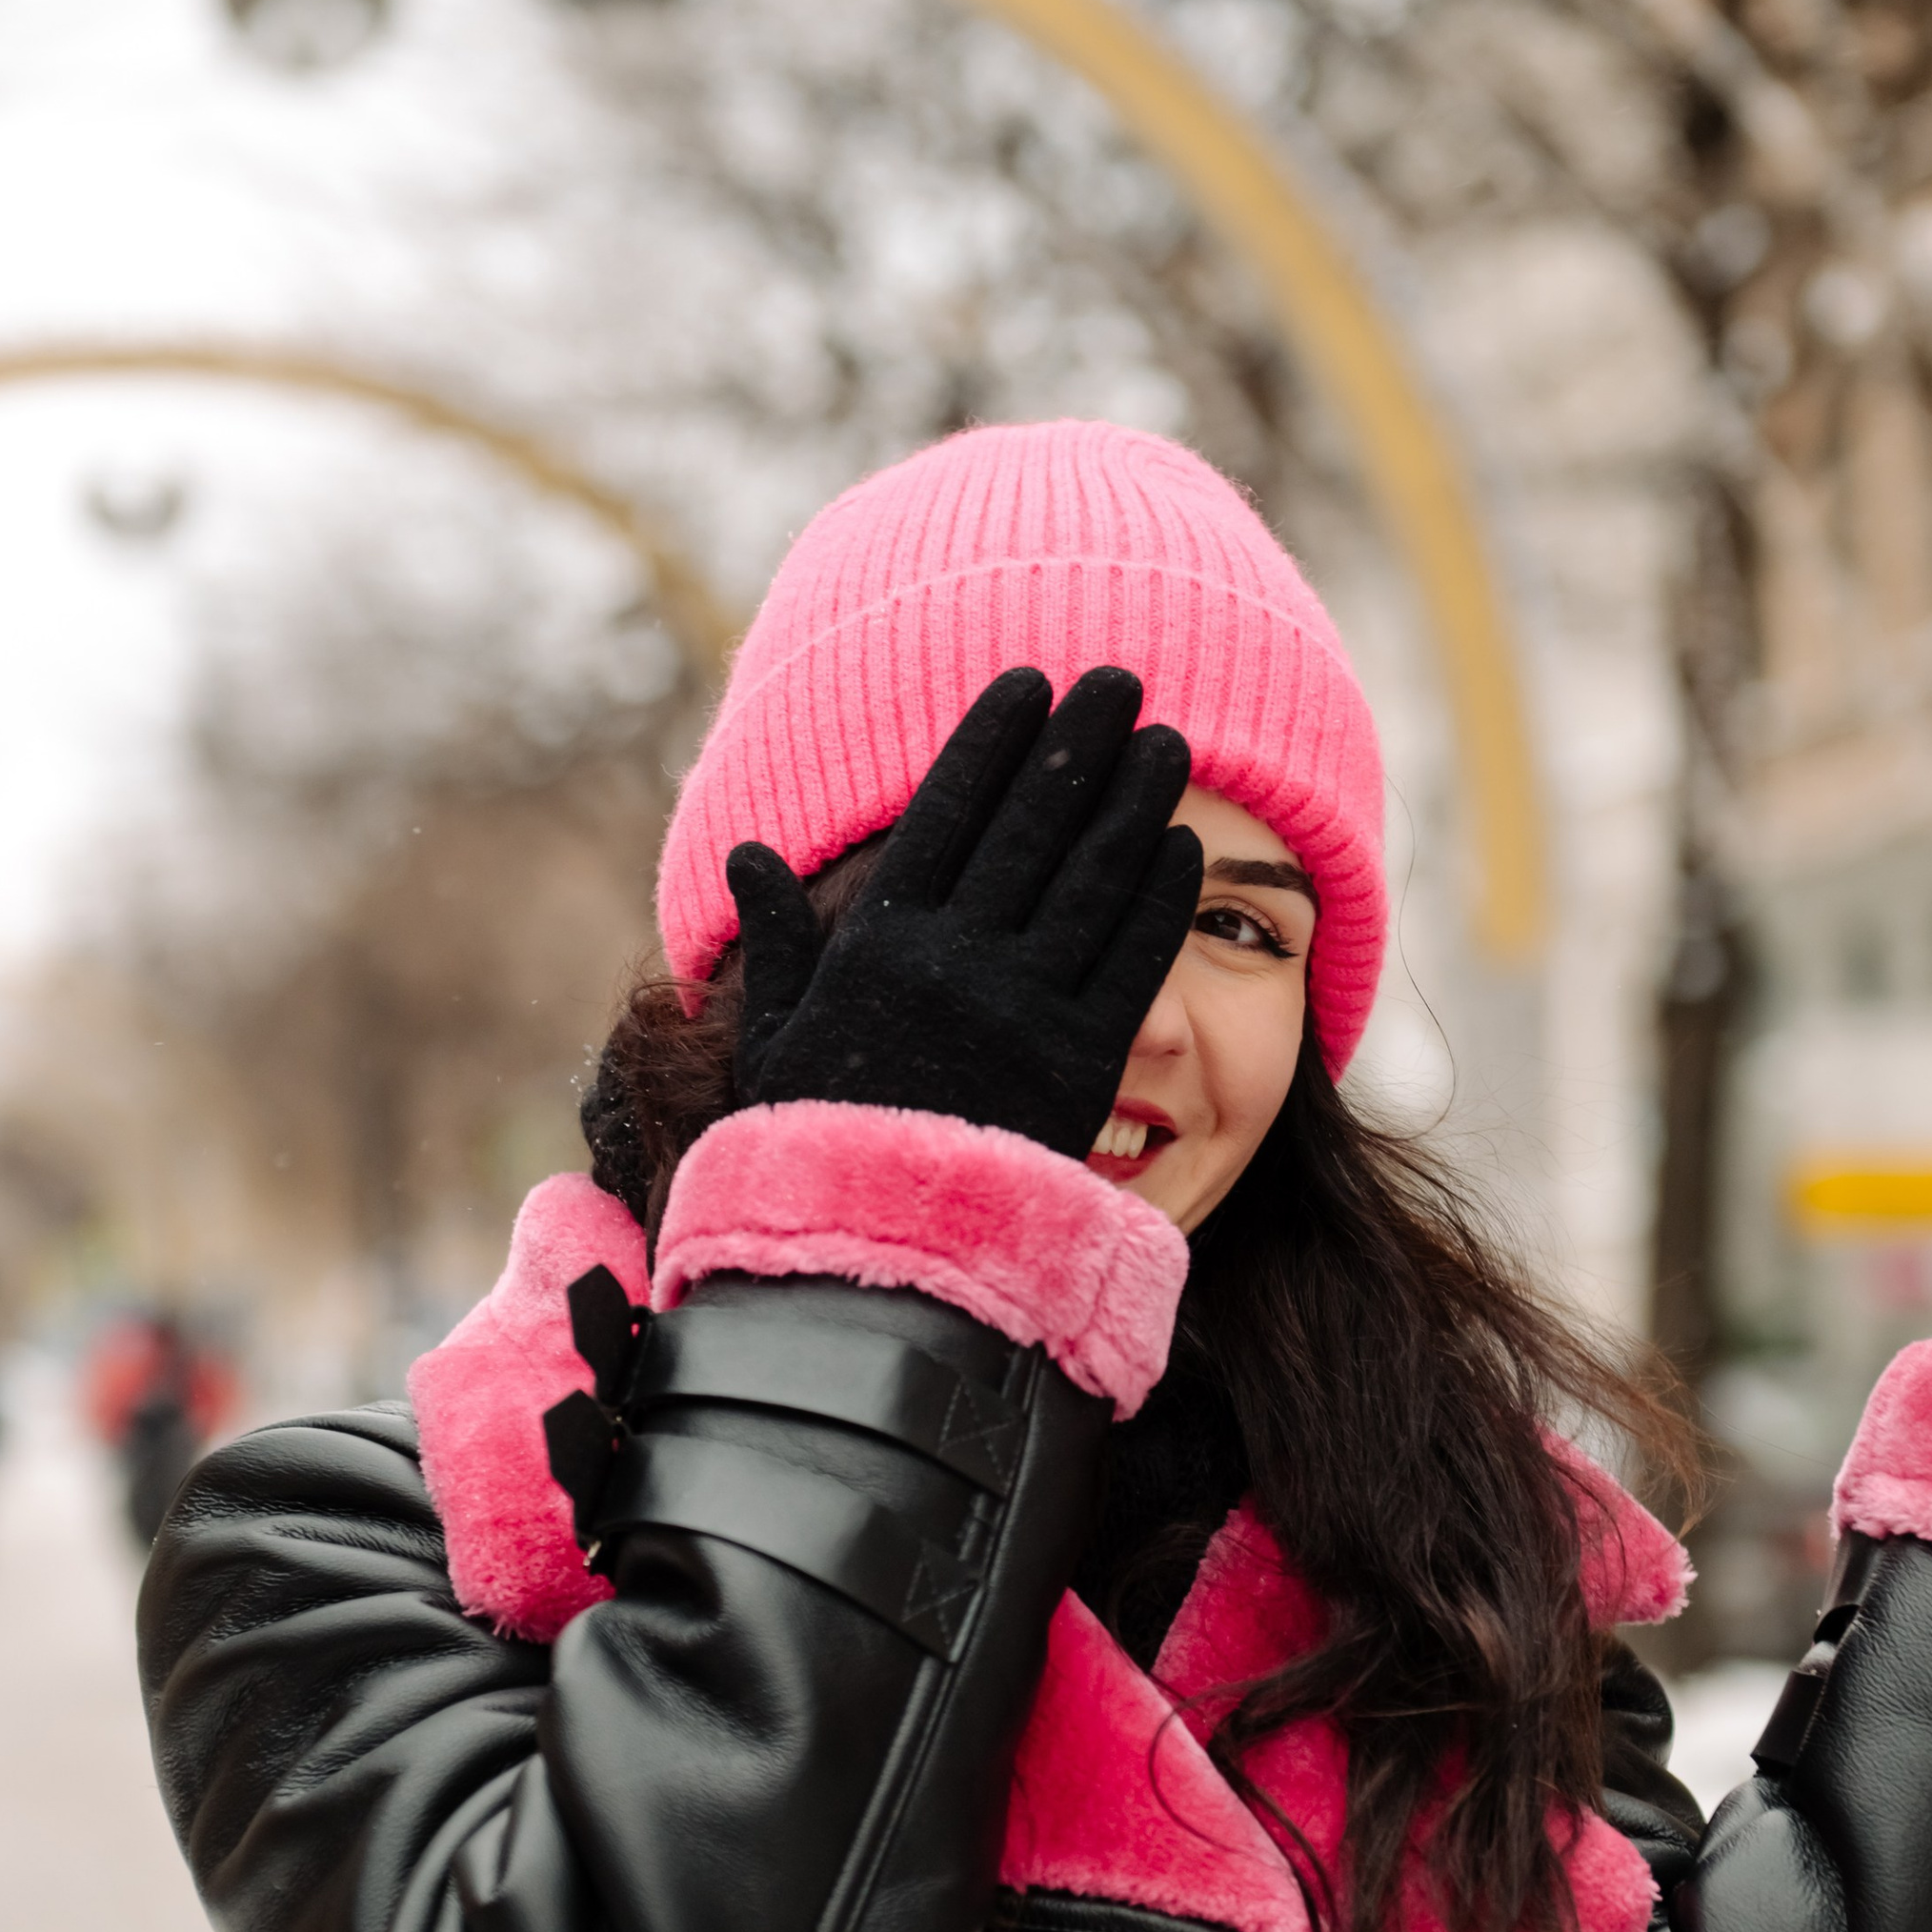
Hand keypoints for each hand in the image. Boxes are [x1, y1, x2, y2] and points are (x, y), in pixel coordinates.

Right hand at [720, 666, 1200, 1159]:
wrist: (877, 1254)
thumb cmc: (820, 1147)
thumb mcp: (778, 1042)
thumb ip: (775, 946)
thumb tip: (747, 858)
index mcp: (879, 946)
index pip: (946, 814)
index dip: (993, 742)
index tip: (1028, 684)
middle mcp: (955, 964)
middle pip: (1031, 826)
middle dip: (1079, 742)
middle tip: (1119, 677)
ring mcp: (1023, 1010)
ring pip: (1093, 880)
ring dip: (1135, 800)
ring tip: (1166, 737)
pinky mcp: (1082, 1064)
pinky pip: (1133, 963)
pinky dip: (1160, 898)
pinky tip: (1184, 846)